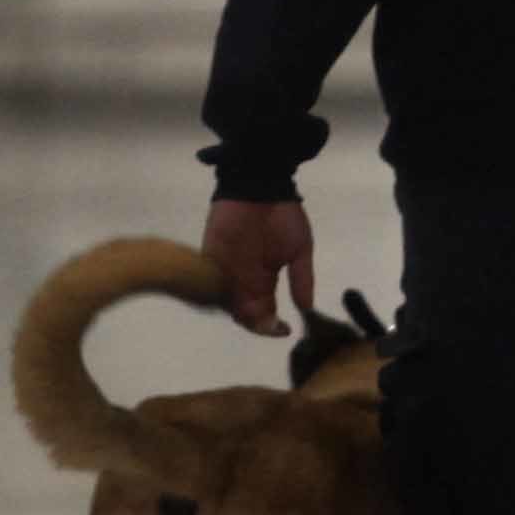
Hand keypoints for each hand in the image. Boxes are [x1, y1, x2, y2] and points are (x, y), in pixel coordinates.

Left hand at [203, 196, 315, 336]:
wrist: (260, 185)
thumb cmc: (283, 215)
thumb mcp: (300, 249)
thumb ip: (302, 278)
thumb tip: (307, 309)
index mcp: (265, 282)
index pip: (266, 315)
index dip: (273, 327)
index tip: (285, 329)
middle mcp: (243, 282)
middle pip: (244, 315)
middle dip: (256, 324)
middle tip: (266, 323)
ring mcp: (225, 272)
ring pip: (226, 304)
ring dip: (238, 313)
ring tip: (251, 314)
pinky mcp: (208, 259)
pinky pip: (206, 284)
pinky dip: (214, 296)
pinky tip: (226, 302)